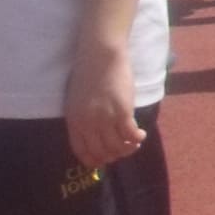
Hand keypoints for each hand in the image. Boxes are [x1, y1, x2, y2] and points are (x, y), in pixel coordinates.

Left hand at [64, 39, 145, 171]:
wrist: (100, 55)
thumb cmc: (88, 73)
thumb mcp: (77, 100)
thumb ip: (83, 117)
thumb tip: (95, 132)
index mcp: (74, 121)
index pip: (82, 151)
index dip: (95, 160)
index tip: (104, 159)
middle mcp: (88, 124)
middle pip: (102, 152)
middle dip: (114, 155)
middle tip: (123, 149)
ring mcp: (105, 119)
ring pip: (117, 146)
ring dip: (128, 149)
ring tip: (134, 143)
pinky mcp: (122, 112)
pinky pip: (130, 135)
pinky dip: (137, 139)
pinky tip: (141, 135)